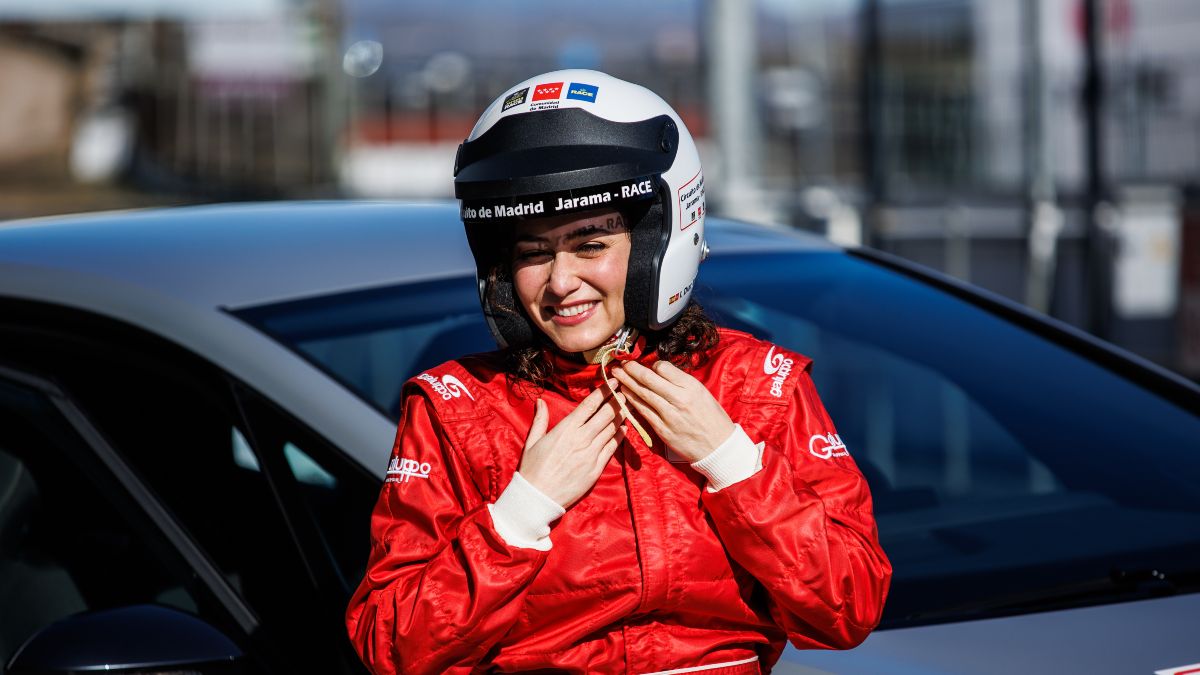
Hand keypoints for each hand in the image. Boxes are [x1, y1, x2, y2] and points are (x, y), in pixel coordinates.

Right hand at [519, 382, 624, 508]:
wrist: (538, 497)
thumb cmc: (533, 469)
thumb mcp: (532, 441)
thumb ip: (540, 420)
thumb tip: (540, 401)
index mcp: (566, 429)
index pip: (590, 404)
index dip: (604, 391)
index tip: (614, 382)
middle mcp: (581, 439)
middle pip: (606, 414)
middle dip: (617, 401)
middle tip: (624, 392)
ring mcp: (591, 454)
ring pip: (612, 429)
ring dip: (620, 417)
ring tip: (626, 407)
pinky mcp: (596, 468)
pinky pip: (612, 448)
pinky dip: (619, 436)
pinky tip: (623, 429)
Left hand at [611, 360, 734, 462]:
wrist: (718, 447)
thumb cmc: (712, 418)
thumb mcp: (702, 393)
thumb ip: (681, 383)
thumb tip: (660, 372)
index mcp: (691, 387)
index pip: (663, 367)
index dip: (652, 365)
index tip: (647, 366)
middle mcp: (679, 399)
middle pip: (648, 379)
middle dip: (631, 369)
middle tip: (621, 363)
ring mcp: (669, 415)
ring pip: (642, 394)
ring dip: (627, 382)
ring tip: (617, 374)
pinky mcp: (662, 429)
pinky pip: (643, 411)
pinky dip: (632, 400)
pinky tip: (624, 393)